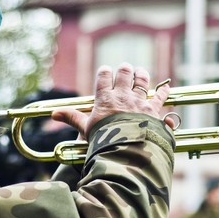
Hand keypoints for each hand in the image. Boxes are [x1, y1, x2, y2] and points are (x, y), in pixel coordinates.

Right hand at [51, 64, 171, 137]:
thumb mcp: (85, 129)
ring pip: (142, 81)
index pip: (104, 76)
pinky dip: (163, 92)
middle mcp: (123, 96)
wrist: (125, 148)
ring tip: (141, 72)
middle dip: (125, 70)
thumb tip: (53, 114)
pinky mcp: (153, 110)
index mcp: (105, 98)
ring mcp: (139, 101)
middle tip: (125, 69)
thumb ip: (72, 118)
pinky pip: (160, 97)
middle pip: (124, 74)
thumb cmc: (102, 140)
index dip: (105, 72)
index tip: (106, 71)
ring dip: (142, 75)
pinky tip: (165, 87)